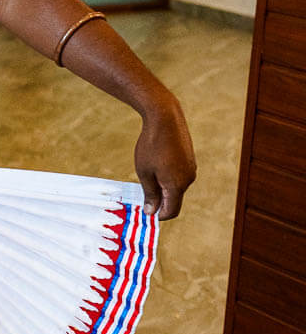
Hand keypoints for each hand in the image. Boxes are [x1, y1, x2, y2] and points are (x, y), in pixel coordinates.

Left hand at [134, 98, 196, 219]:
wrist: (165, 118)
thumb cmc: (151, 145)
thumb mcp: (144, 172)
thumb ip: (150, 194)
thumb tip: (152, 212)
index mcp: (177, 185)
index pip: (171, 212)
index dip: (158, 215)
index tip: (145, 209)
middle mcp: (188, 179)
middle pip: (174, 199)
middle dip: (159, 199)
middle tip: (142, 187)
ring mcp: (191, 168)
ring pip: (176, 186)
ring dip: (163, 186)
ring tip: (148, 170)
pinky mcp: (190, 159)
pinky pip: (179, 174)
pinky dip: (168, 175)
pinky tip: (157, 162)